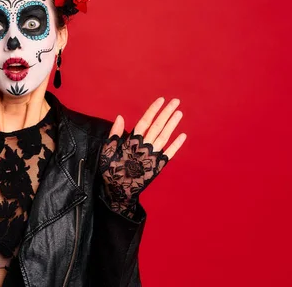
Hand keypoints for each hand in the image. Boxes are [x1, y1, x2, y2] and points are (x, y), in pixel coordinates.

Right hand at [99, 97, 186, 217]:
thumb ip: (115, 134)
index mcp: (132, 142)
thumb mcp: (108, 151)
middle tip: (176, 101)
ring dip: (172, 124)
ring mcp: (153, 156)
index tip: (161, 100)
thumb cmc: (111, 170)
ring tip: (179, 113)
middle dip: (166, 113)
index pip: (144, 122)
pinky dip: (176, 145)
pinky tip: (183, 135)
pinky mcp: (159, 165)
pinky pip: (169, 153)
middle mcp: (145, 147)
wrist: (120, 192)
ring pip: (164, 136)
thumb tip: (120, 117)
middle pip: (157, 126)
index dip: (153, 110)